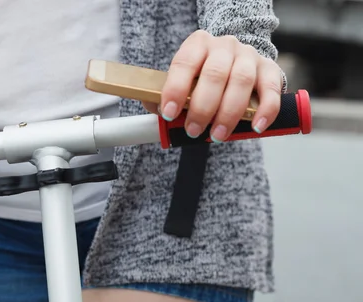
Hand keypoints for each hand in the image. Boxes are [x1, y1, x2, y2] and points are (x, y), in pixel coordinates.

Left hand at [144, 30, 282, 141]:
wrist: (235, 61)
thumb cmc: (202, 77)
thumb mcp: (182, 80)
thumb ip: (164, 94)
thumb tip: (151, 106)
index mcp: (197, 44)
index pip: (184, 63)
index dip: (175, 89)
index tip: (168, 113)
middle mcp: (224, 46)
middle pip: (214, 74)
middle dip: (202, 108)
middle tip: (193, 131)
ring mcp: (249, 56)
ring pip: (241, 81)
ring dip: (229, 113)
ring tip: (218, 135)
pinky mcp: (270, 69)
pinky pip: (271, 90)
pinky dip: (265, 110)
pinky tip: (256, 126)